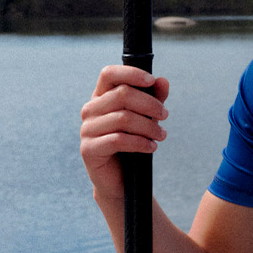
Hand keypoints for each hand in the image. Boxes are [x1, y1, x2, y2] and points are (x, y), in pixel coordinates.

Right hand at [80, 65, 169, 201]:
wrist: (120, 178)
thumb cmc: (132, 142)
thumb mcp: (146, 116)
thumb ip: (154, 98)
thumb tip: (163, 81)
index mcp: (101, 97)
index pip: (108, 74)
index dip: (131, 74)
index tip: (152, 81)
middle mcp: (90, 110)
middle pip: (122, 94)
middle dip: (150, 104)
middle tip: (165, 115)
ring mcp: (87, 129)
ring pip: (123, 118)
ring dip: (149, 126)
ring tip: (162, 134)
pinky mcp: (88, 149)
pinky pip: (118, 140)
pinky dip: (140, 142)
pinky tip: (152, 147)